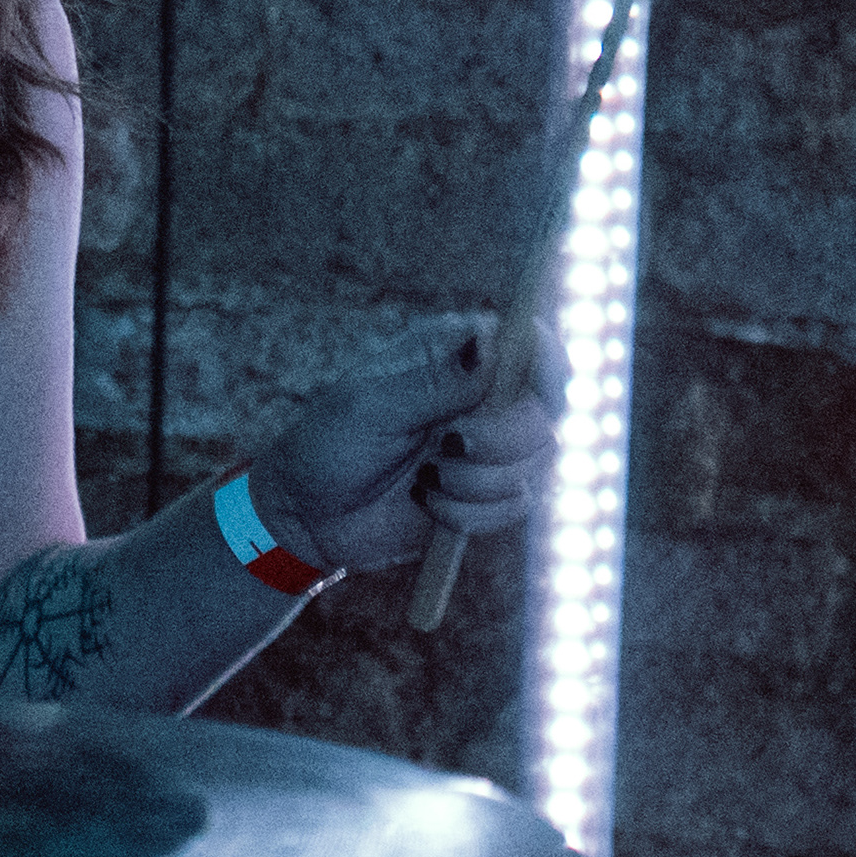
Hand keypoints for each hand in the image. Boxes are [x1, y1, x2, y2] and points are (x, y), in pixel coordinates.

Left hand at [247, 314, 564, 576]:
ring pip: (536, 460)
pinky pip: (516, 504)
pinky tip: (428, 505)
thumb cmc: (328, 445)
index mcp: (454, 352)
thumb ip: (435, 380)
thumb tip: (489, 340)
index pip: (530, 343)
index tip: (531, 386)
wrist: (308, 516)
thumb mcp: (370, 406)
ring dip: (477, 480)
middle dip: (503, 436)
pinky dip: (471, 513)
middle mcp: (482, 395)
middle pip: (546, 408)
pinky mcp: (487, 495)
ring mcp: (490, 446)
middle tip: (452, 444)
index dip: (547, 363)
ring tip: (425, 479)